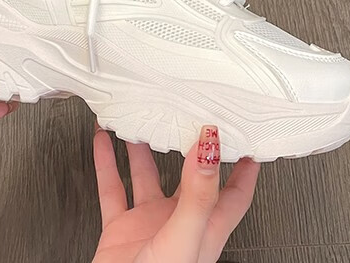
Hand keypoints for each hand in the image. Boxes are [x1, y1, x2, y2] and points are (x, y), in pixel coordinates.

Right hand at [92, 125, 258, 262]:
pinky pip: (113, 187)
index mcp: (207, 227)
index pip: (236, 190)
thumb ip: (198, 194)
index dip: (245, 162)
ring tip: (143, 116)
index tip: (247, 132)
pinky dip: (106, 161)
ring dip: (143, 146)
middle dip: (188, 143)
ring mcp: (150, 223)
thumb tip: (212, 149)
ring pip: (148, 174)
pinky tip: (103, 140)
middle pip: (190, 175)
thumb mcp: (185, 237)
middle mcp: (181, 221)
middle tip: (189, 111)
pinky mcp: (122, 228)